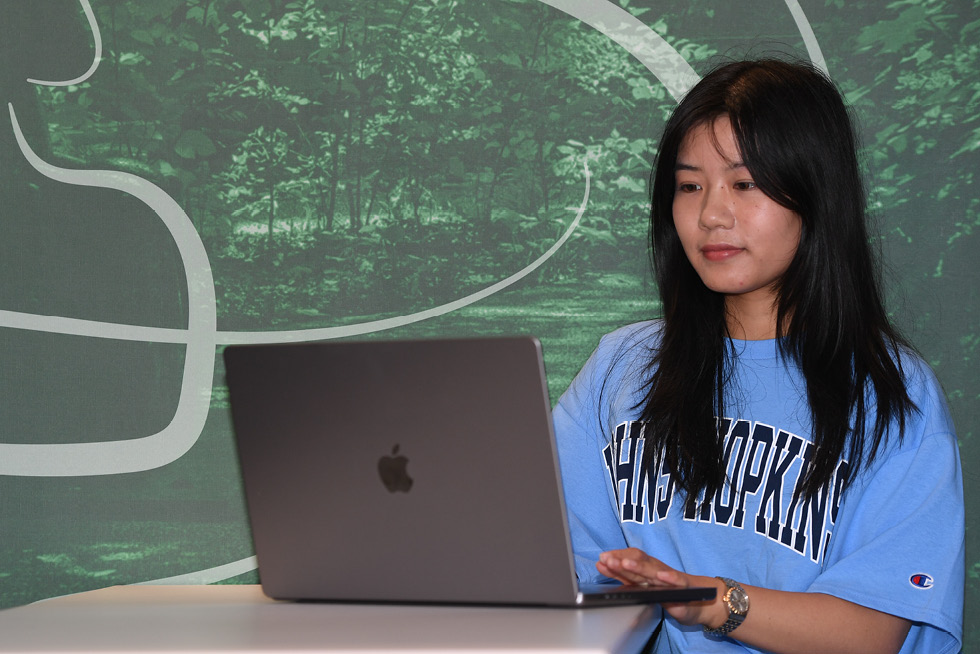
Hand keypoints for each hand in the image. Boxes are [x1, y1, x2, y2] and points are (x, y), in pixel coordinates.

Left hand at [597, 548, 724, 627]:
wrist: (705, 600)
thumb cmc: (673, 592)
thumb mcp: (645, 587)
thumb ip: (626, 578)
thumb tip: (602, 564)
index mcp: (647, 572)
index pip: (629, 561)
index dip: (616, 559)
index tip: (601, 559)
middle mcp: (657, 571)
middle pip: (638, 562)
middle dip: (622, 560)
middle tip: (607, 559)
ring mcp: (671, 578)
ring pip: (653, 570)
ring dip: (640, 566)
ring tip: (626, 563)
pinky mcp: (685, 587)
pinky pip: (677, 581)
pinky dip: (669, 577)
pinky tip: (662, 576)